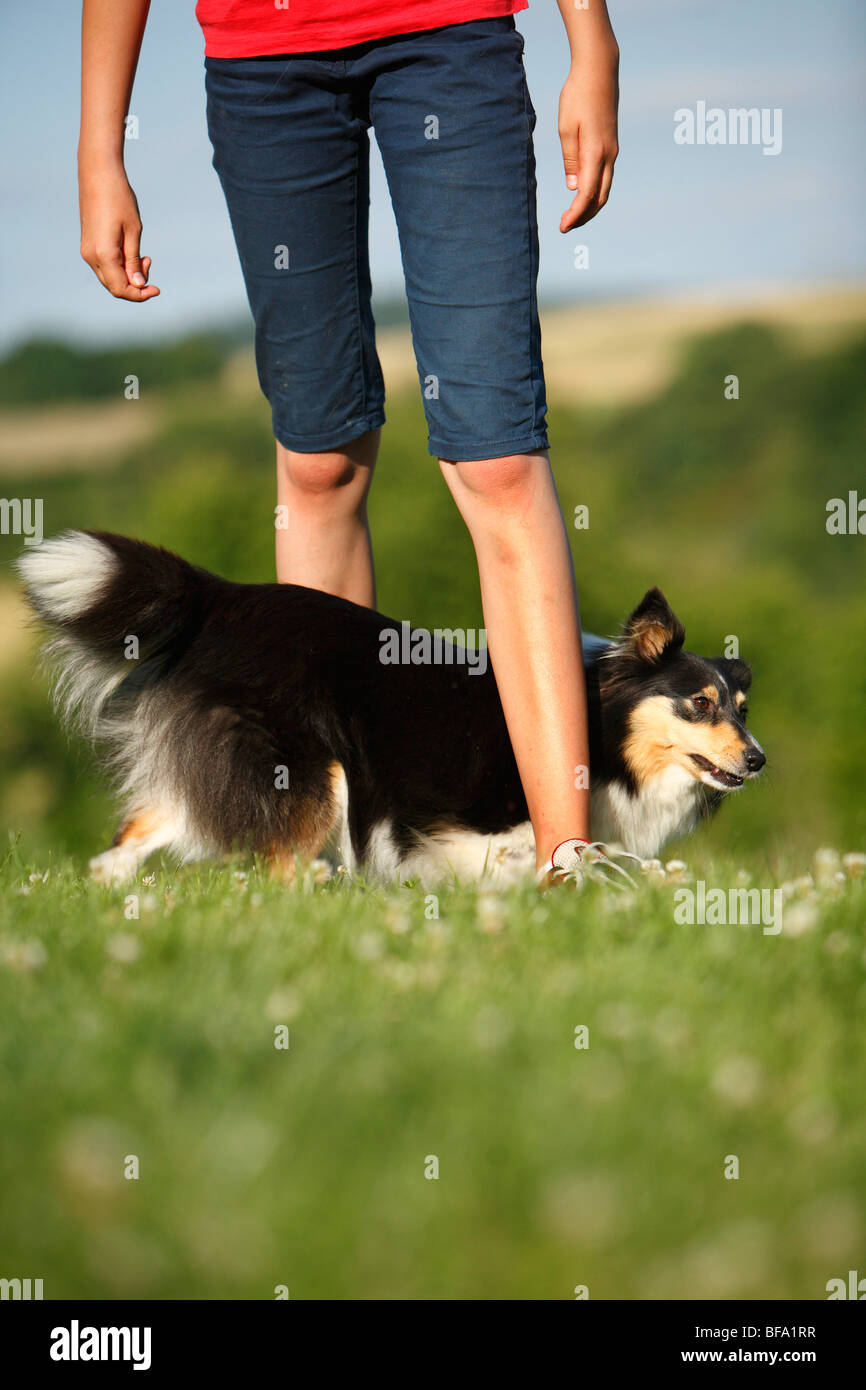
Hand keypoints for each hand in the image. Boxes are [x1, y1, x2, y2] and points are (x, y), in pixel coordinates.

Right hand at [79, 158, 159, 300]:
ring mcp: (86, 251)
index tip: (157, 289)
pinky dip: (119, 266)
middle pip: (114, 286)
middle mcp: (90, 256)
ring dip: (128, 274)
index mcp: (103, 254)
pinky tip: (131, 251)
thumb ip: (134, 260)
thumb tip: (138, 284)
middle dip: (135, 284)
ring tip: (144, 255)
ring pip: (109, 277)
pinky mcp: (87, 244)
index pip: (121, 289)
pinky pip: (104, 265)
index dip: (140, 295)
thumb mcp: (133, 231)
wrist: (98, 173)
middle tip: (150, 261)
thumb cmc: (119, 198)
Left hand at [558, 53, 618, 232]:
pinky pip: (604, 176)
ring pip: (604, 189)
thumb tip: (574, 187)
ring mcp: (612, 151)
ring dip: (589, 206)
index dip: (575, 215)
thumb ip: (570, 159)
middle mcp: (608, 155)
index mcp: (596, 152)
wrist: (599, 70)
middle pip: (600, 198)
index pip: (587, 194)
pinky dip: (594, 192)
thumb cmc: (578, 95)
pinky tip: (581, 194)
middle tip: (565, 226)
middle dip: (583, 216)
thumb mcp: (566, 128)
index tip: (562, 226)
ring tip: (572, 215)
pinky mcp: (611, 146)